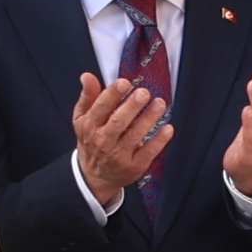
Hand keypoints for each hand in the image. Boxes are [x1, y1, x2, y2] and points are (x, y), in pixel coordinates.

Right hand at [68, 69, 172, 215]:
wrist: (95, 176)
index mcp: (90, 126)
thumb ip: (88, 96)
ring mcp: (119, 155)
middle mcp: (103, 141)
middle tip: (144, 92)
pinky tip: (168, 128)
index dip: (112, 94)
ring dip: (149, 118)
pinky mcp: (135, 165)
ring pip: (135, 135)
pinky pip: (149, 151)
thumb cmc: (91, 140)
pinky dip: (159, 140)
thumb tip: (87, 76)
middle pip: (119, 121)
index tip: (125, 82)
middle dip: (132, 106)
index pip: (101, 107)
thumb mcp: (83, 118)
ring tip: (159, 103)